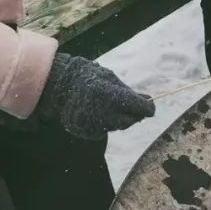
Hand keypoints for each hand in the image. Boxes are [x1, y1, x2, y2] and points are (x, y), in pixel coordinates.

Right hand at [38, 54, 154, 139]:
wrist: (61, 85)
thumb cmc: (90, 77)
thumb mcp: (111, 80)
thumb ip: (129, 93)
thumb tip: (149, 100)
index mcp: (111, 96)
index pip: (139, 108)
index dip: (147, 108)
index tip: (149, 107)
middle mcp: (103, 112)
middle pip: (129, 121)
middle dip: (132, 114)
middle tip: (129, 106)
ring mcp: (94, 124)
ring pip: (117, 126)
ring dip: (118, 118)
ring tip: (107, 105)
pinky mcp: (87, 132)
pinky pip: (104, 130)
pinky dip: (105, 123)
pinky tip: (98, 112)